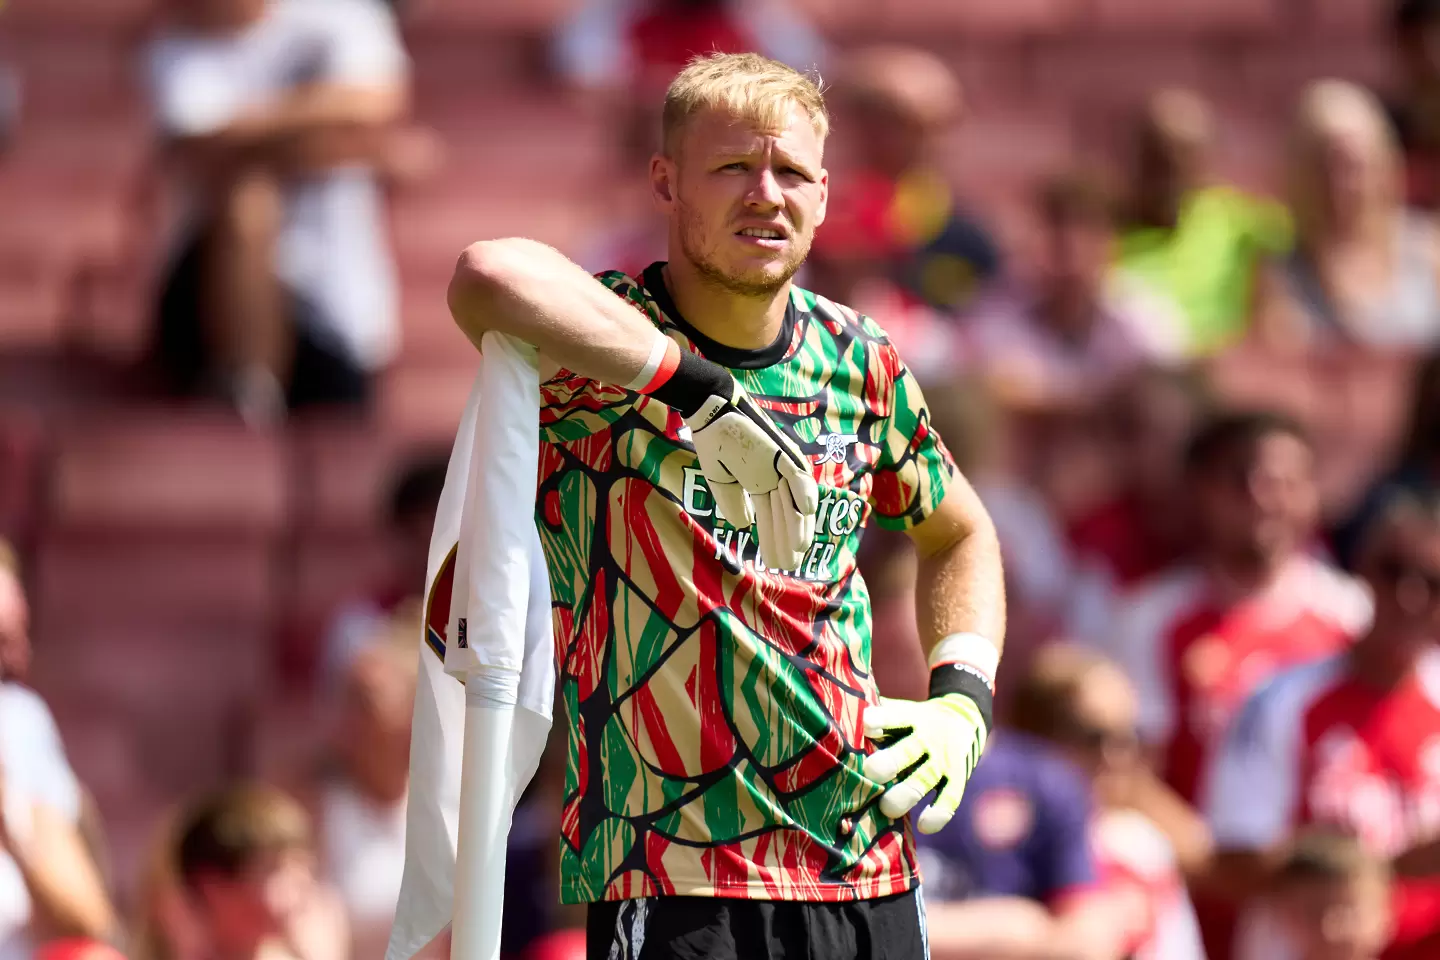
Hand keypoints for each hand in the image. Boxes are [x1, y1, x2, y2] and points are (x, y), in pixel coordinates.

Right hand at [684, 378, 818, 570]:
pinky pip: (798, 474)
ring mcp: (780, 466)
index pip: (771, 518)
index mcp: (760, 484)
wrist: (710, 413)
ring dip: (797, 525)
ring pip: (794, 502)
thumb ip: (733, 504)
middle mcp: (774, 478)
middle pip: (785, 515)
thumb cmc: (714, 442)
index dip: (773, 540)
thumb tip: (746, 526)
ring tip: (797, 549)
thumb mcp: (721, 482)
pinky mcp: (782, 452)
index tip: (775, 562)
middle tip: (789, 564)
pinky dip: (803, 492)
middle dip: (787, 540)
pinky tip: (807, 511)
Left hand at [862, 693, 987, 833]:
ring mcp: (943, 760)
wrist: (964, 719)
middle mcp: (927, 738)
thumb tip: (829, 720)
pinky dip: (938, 815)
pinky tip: (923, 826)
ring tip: (886, 808)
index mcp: (910, 717)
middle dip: (889, 763)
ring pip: (924, 779)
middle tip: (871, 773)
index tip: (866, 725)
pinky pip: (950, 800)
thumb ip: (874, 717)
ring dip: (906, 794)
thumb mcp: (900, 710)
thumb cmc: (913, 721)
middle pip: (908, 751)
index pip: (895, 716)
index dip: (880, 720)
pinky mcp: (957, 779)